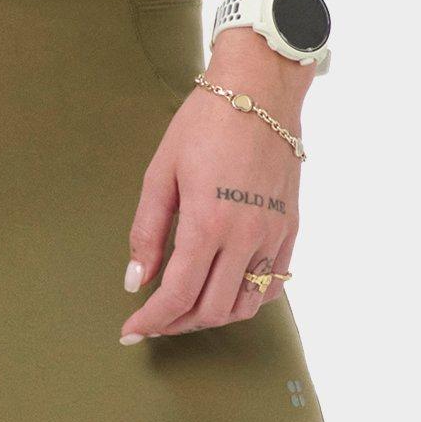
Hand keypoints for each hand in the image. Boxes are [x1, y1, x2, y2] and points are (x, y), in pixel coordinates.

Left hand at [120, 59, 303, 339]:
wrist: (261, 89)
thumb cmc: (204, 123)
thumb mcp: (160, 172)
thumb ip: (147, 232)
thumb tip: (135, 281)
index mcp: (208, 223)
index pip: (178, 295)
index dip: (150, 321)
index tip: (130, 332)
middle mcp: (246, 236)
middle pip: (212, 310)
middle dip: (177, 324)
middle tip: (154, 320)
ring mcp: (273, 234)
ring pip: (246, 305)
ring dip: (213, 316)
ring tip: (187, 308)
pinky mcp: (290, 227)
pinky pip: (273, 283)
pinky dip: (247, 298)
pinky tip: (225, 288)